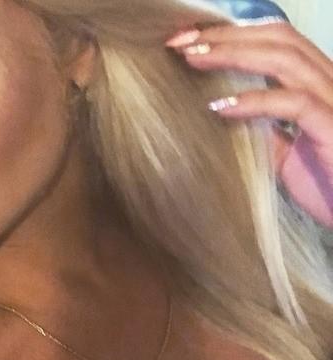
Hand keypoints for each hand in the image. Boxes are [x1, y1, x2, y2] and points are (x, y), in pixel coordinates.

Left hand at [165, 20, 332, 228]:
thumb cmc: (325, 186)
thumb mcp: (283, 156)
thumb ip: (261, 133)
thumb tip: (226, 118)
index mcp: (314, 83)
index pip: (273, 40)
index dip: (232, 34)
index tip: (187, 41)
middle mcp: (326, 82)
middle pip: (276, 38)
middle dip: (225, 35)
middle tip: (180, 42)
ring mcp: (332, 101)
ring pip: (285, 59)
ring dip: (234, 55)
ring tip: (194, 61)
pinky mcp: (331, 127)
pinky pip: (293, 104)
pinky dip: (255, 101)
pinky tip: (221, 106)